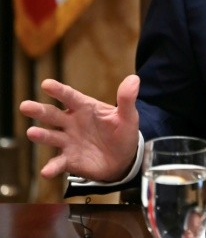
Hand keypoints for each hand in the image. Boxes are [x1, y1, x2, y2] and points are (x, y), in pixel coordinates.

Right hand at [19, 75, 140, 181]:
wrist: (124, 158)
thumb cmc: (122, 132)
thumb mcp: (128, 116)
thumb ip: (127, 99)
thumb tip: (134, 79)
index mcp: (85, 108)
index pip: (70, 96)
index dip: (59, 90)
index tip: (47, 84)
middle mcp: (71, 123)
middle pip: (52, 115)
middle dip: (39, 110)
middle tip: (25, 106)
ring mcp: (68, 141)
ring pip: (50, 137)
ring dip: (41, 135)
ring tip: (32, 133)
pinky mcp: (68, 159)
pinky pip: (58, 163)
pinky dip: (52, 167)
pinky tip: (47, 171)